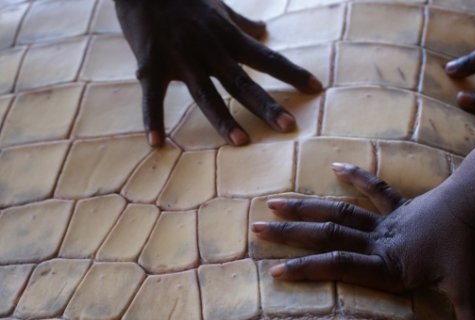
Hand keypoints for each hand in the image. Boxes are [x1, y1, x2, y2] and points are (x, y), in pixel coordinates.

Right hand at [115, 0, 322, 145]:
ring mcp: (180, 58)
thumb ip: (241, 22)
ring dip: (224, 119)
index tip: (316, 88)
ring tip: (242, 142)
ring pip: (206, 94)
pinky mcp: (150, 65)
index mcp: (227, 37)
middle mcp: (208, 49)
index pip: (267, 58)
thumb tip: (263, 30)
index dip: (292, 73)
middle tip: (289, 126)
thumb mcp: (217, 7)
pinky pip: (153, 97)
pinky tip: (157, 143)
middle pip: (242, 82)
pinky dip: (153, 119)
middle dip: (266, 105)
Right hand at [252, 163, 474, 319]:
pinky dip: (355, 176)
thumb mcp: (471, 292)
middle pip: (328, 234)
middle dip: (291, 234)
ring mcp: (386, 221)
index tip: (275, 270)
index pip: (339, 264)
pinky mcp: (398, 206)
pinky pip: (373, 189)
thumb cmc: (470, 248)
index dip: (306, 269)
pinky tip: (335, 165)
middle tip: (257, 229)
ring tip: (275, 202)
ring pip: (339, 211)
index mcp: (389, 264)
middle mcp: (379, 240)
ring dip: (307, 206)